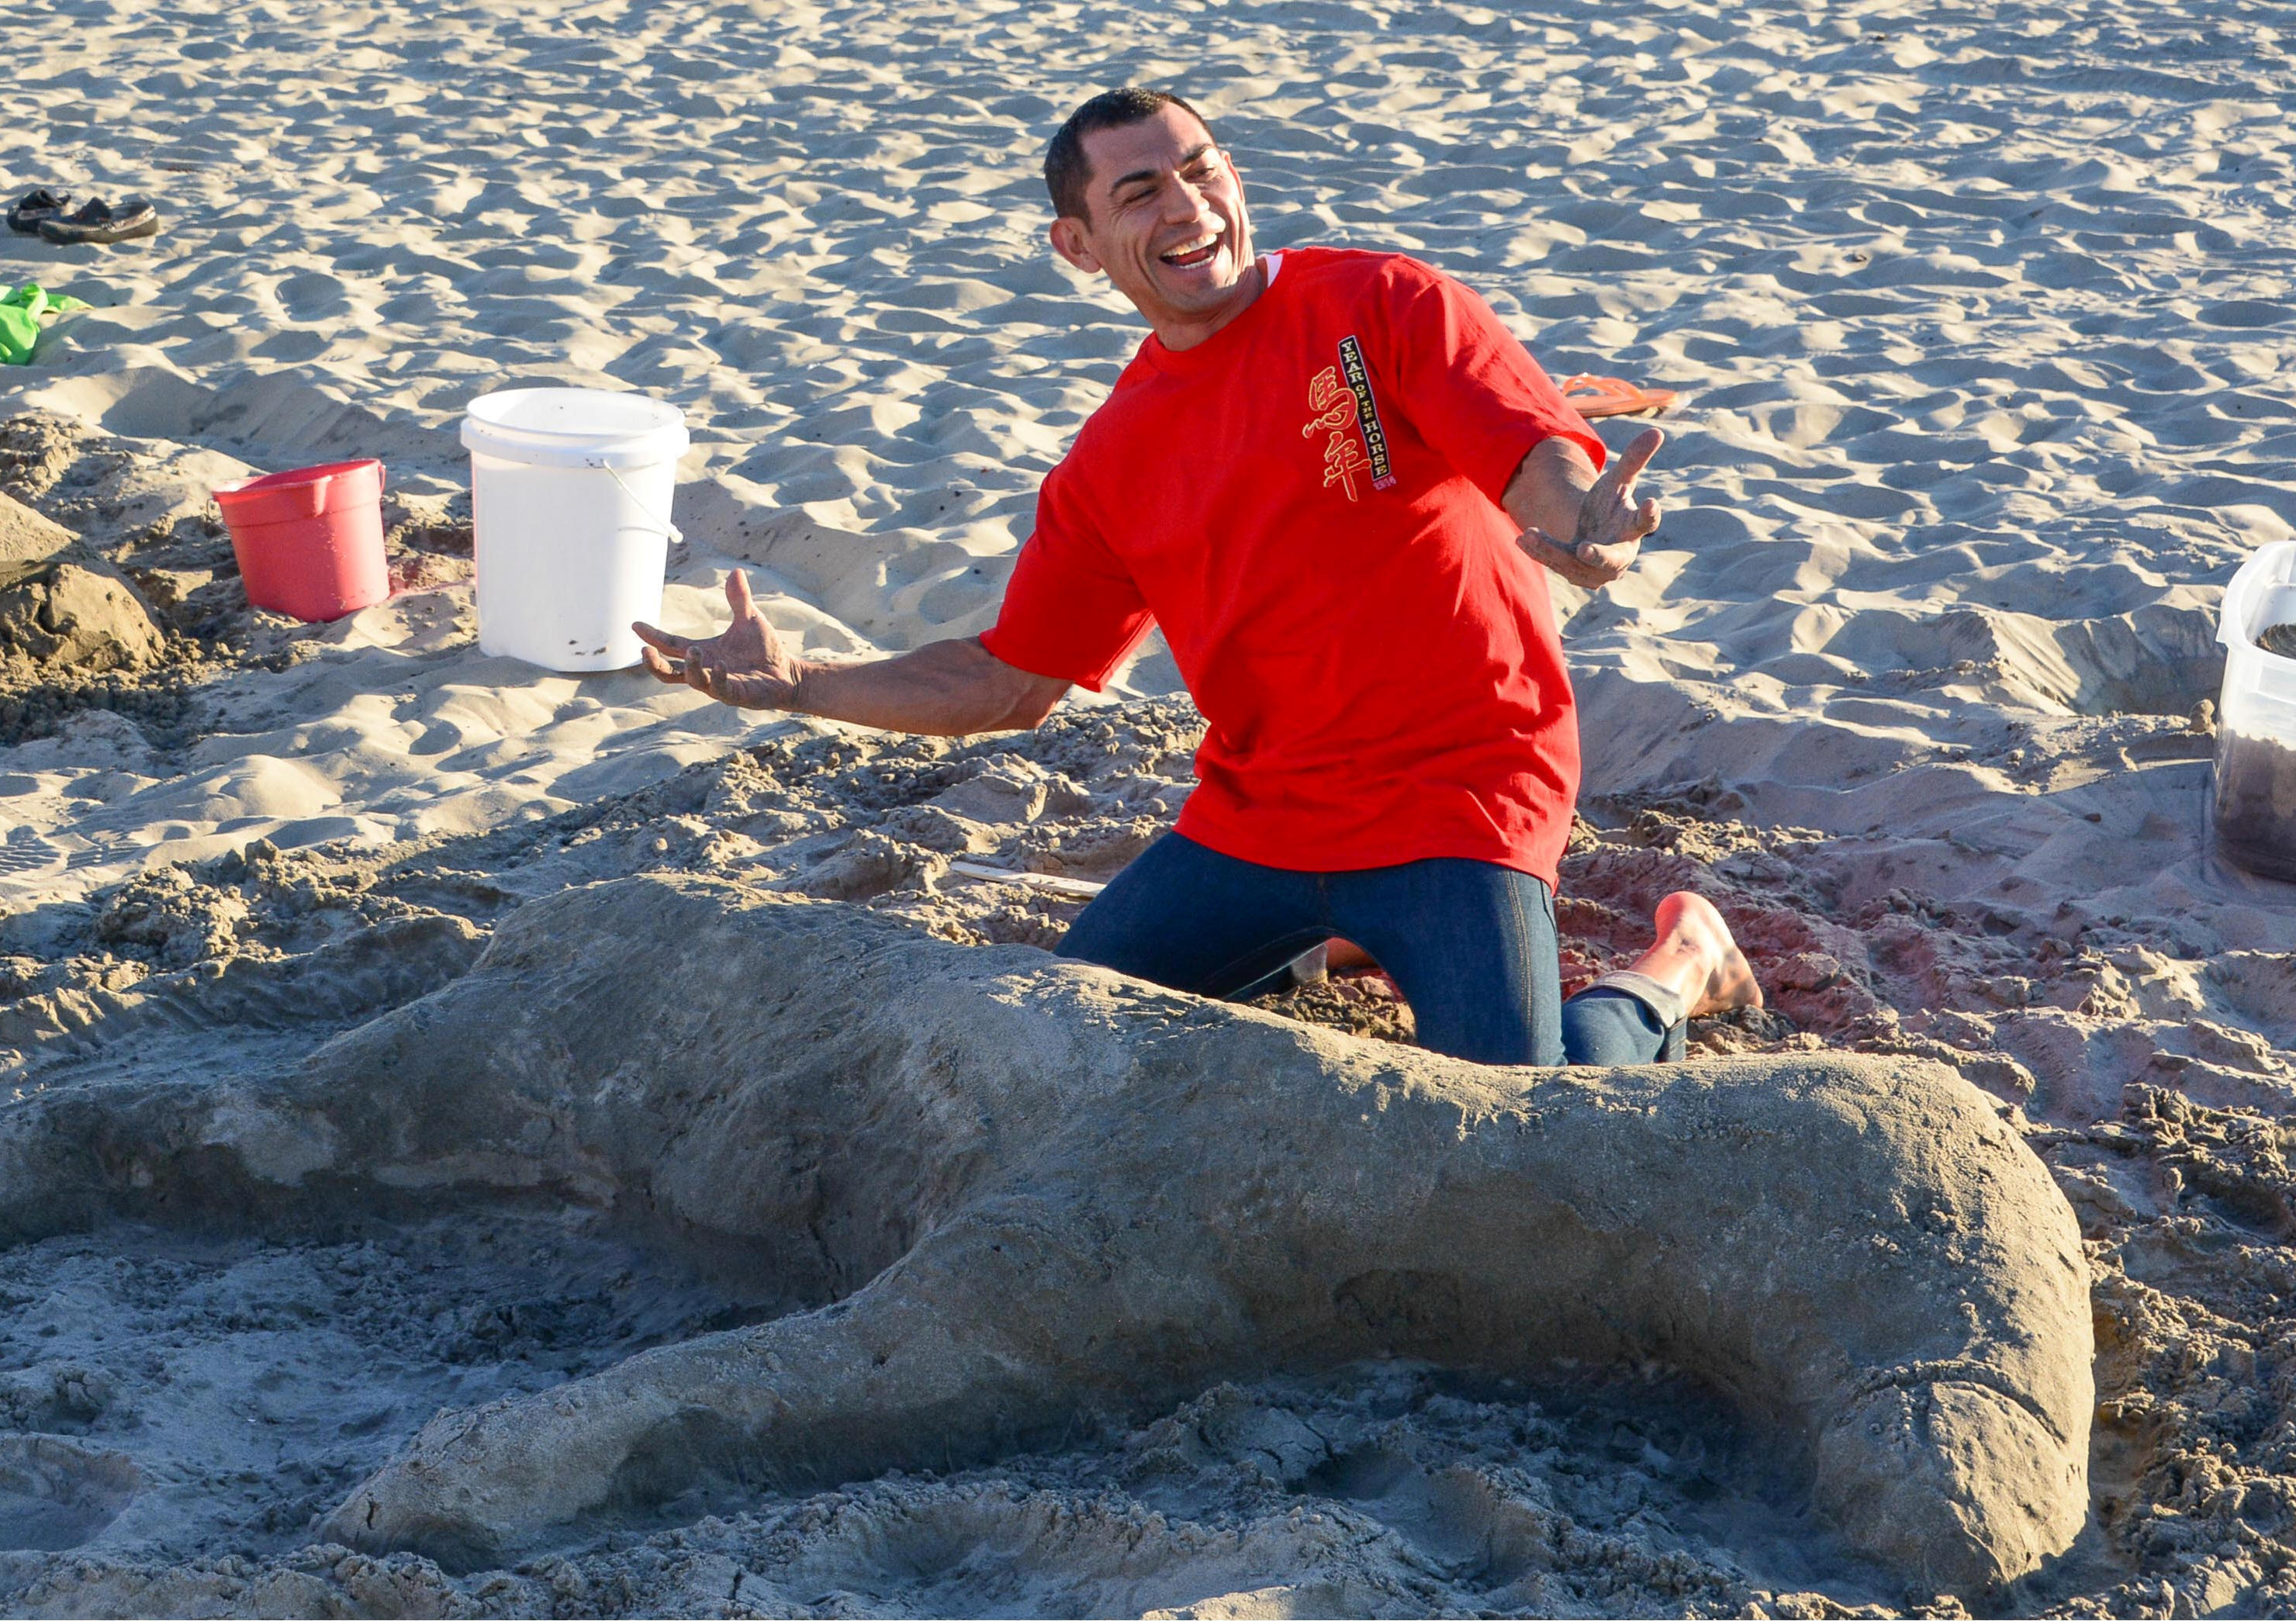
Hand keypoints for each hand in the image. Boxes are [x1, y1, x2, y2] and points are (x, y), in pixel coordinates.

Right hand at [633, 569, 803, 708]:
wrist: (788, 674)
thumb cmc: (765, 650)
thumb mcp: (750, 619)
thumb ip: (739, 599)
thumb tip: (735, 571)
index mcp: (704, 652)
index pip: (671, 646)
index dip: (653, 636)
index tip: (635, 624)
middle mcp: (705, 670)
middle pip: (668, 673)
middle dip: (654, 664)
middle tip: (645, 651)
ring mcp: (718, 685)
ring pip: (692, 681)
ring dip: (689, 666)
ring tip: (694, 650)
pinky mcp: (736, 695)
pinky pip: (719, 690)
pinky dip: (715, 677)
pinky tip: (719, 665)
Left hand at [1516, 426, 1662, 589]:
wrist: (1592, 530)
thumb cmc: (1611, 504)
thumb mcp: (1619, 480)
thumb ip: (1635, 459)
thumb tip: (1657, 431)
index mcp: (1634, 529)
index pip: (1647, 523)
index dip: (1650, 514)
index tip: (1651, 501)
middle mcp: (1620, 554)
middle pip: (1612, 559)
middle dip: (1598, 555)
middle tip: (1583, 548)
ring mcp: (1597, 569)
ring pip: (1574, 563)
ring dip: (1552, 550)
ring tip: (1528, 533)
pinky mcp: (1575, 574)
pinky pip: (1556, 564)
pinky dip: (1539, 551)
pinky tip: (1522, 539)